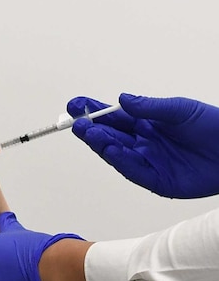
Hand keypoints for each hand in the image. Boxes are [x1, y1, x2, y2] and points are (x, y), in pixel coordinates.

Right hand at [67, 94, 218, 197]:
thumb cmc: (214, 127)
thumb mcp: (181, 110)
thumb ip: (150, 107)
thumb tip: (122, 99)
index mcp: (146, 123)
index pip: (112, 117)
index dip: (92, 111)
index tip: (76, 105)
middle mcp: (143, 143)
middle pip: (109, 136)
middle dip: (91, 129)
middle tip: (77, 122)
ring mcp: (149, 162)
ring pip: (117, 154)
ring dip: (101, 144)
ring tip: (90, 132)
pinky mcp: (158, 181)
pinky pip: (134, 171)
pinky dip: (121, 160)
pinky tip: (112, 149)